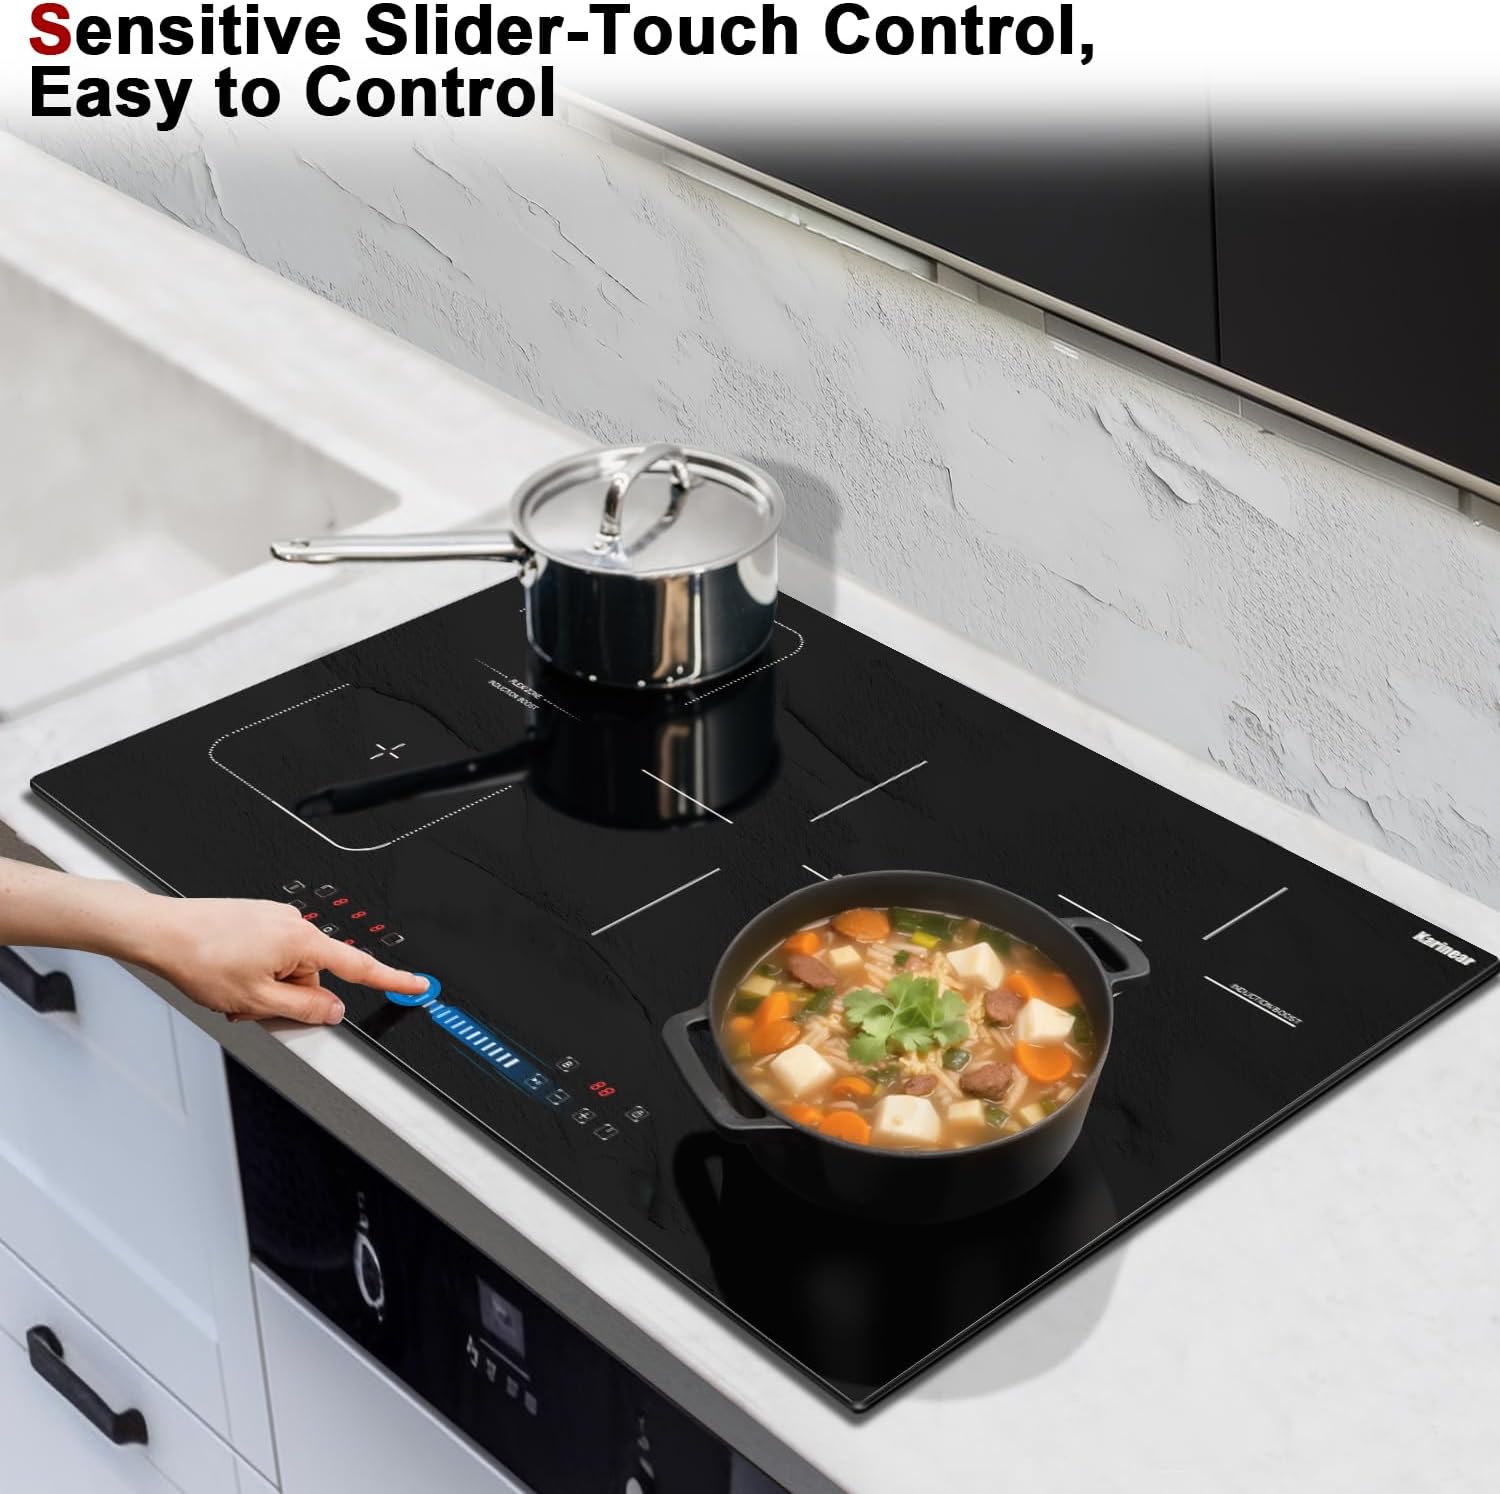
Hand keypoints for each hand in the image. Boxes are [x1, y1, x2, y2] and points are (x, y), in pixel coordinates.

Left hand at [141, 898, 427, 1024]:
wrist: (162, 931)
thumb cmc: (201, 958)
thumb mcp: (257, 999)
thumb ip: (305, 1009)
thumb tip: (333, 1011)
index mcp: (301, 941)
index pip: (359, 966)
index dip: (392, 980)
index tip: (417, 984)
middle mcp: (293, 924)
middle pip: (314, 975)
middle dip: (289, 996)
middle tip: (251, 1005)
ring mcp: (273, 919)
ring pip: (289, 968)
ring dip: (267, 986)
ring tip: (232, 991)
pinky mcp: (256, 918)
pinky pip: (270, 953)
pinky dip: (255, 971)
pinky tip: (228, 976)